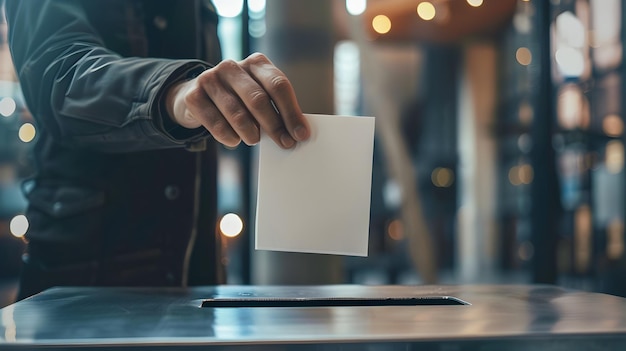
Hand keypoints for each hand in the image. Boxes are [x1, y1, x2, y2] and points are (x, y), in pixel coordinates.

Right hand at [166, 53, 309, 148]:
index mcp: (256, 63)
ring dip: (250, 132)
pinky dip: (228, 136)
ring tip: (254, 140)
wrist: (197, 96)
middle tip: (284, 143)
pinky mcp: (193, 95)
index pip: (278, 85)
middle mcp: (232, 66)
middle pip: (259, 99)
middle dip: (274, 126)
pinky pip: (216, 123)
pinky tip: (234, 140)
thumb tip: (299, 132)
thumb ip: (276, 109)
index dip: (291, 112)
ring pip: (237, 113)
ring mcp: (210, 78)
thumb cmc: (238, 99)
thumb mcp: (258, 96)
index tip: (301, 134)